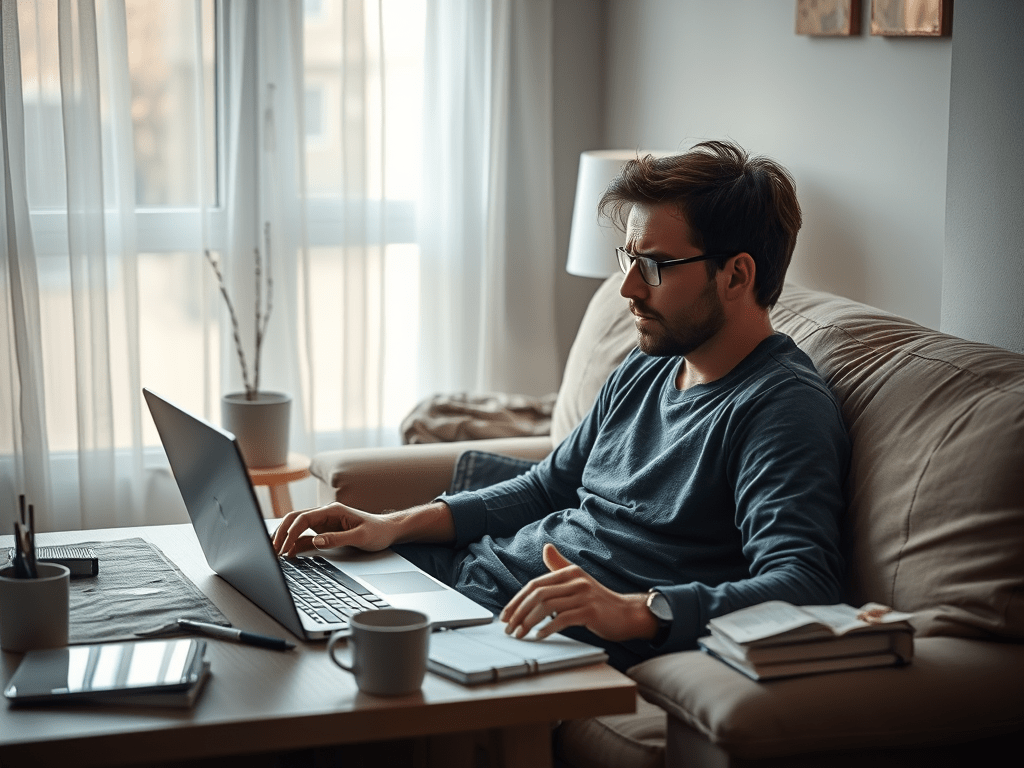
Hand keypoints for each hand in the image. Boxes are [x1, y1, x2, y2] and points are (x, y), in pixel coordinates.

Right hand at [272, 502, 396, 556]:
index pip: (304, 518)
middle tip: (272, 550)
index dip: (290, 532)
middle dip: (281, 533)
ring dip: (284, 537)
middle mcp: (325, 514)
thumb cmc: (377, 531)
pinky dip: (294, 544)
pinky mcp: (324, 531)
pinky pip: (304, 536)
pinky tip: (287, 554)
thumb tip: (316, 542)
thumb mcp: (360, 537)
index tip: (284, 547)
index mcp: (332, 511)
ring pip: (296, 526)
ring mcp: (323, 523)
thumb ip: (337, 538)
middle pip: (294, 519)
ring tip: (274, 551)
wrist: (387, 530)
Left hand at [499, 543, 656, 641]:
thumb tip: (546, 547)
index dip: (517, 601)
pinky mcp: (591, 612)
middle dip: (519, 613)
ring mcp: (584, 596)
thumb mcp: (578, 580)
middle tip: (509, 628)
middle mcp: (576, 581)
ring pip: (547, 607)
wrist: (627, 614)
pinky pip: (562, 619)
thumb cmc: (599, 600)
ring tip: (520, 634)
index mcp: (570, 572)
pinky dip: (547, 628)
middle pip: (538, 595)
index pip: (534, 585)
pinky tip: (539, 636)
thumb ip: (560, 566)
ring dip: (528, 622)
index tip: (506, 616)